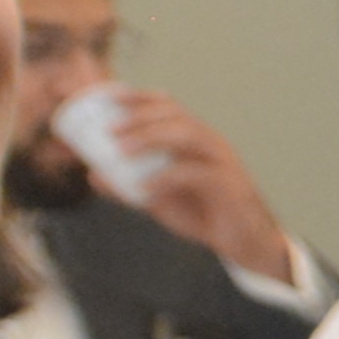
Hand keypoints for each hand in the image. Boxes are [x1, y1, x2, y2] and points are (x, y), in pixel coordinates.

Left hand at [92, 91, 301, 287]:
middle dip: (139, 116)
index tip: (107, 97)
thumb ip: (129, 186)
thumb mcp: (159, 199)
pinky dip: (166, 178)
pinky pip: (195, 174)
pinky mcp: (229, 185)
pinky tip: (144, 188)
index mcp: (194, 139)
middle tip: (109, 129)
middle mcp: (210, 143)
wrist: (244, 241)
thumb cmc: (203, 213)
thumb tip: (93, 176)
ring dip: (151, 138)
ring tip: (121, 150)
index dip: (138, 97)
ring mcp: (222, 161)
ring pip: (187, 136)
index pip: (167, 106)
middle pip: (175, 116)